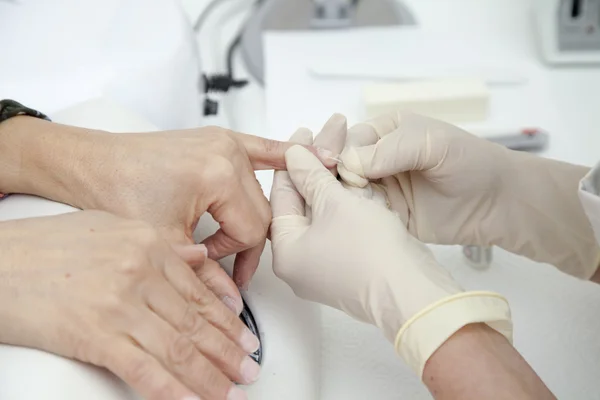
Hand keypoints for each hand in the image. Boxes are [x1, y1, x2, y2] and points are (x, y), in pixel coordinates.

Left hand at [0, 117, 336, 287]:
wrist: (90, 164)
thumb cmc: (115, 193)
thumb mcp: (165, 244)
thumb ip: (205, 277)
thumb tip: (232, 304)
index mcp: (221, 175)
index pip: (253, 231)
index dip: (237, 259)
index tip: (220, 272)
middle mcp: (229, 153)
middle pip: (261, 212)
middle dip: (244, 243)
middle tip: (226, 265)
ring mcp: (225, 142)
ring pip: (259, 191)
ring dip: (250, 216)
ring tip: (237, 237)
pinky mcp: (218, 139)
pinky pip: (261, 148)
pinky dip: (279, 156)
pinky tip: (303, 156)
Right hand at [0, 211, 259, 399]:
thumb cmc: (45, 246)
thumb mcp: (111, 228)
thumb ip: (161, 245)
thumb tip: (198, 259)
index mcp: (149, 245)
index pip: (200, 292)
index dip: (228, 320)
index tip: (246, 337)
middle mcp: (140, 273)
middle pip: (196, 321)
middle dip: (229, 351)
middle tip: (250, 368)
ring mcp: (120, 305)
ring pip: (179, 348)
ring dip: (210, 375)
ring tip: (232, 390)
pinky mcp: (95, 335)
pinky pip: (145, 370)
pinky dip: (174, 391)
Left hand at [269, 117, 511, 375]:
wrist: (411, 292)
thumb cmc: (369, 250)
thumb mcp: (335, 203)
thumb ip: (311, 176)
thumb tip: (292, 154)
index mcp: (285, 251)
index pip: (282, 194)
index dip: (294, 159)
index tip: (304, 133)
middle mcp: (301, 262)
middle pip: (304, 202)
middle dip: (318, 166)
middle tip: (327, 133)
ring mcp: (326, 265)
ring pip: (325, 211)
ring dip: (335, 179)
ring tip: (344, 147)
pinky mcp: (350, 265)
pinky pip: (342, 224)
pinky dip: (347, 200)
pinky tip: (356, 173)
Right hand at [338, 111, 598, 277]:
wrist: (498, 203)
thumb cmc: (468, 162)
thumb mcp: (430, 143)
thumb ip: (390, 150)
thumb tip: (347, 164)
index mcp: (385, 132)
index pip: (350, 140)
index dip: (339, 152)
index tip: (336, 167)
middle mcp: (377, 159)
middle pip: (340, 165)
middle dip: (330, 175)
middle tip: (328, 188)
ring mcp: (380, 188)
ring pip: (345, 191)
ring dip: (337, 198)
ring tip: (329, 208)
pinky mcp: (386, 215)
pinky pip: (360, 215)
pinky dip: (350, 218)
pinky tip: (344, 224)